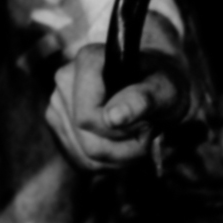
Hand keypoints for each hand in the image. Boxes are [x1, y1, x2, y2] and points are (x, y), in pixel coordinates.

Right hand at [47, 38, 183, 169]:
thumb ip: (141, 100)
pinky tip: (123, 143)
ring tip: (137, 137)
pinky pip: (83, 159)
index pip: (87, 116)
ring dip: (120, 155)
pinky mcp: (59, 124)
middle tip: (147, 131)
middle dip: (124, 145)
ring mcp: (58, 103)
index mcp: (87, 61)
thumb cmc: (161, 85)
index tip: (145, 121)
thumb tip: (112, 118)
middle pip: (87, 137)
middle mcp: (65, 79)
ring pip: (86, 152)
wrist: (155, 89)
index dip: (121, 129)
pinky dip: (109, 161)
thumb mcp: (165, 90)